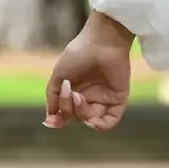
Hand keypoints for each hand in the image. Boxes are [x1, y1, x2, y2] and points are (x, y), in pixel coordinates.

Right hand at [44, 11, 133, 131]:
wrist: (100, 42)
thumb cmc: (79, 54)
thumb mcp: (59, 75)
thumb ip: (53, 96)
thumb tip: (50, 117)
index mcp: (75, 90)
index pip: (66, 113)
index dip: (58, 120)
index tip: (51, 121)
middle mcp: (90, 96)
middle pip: (76, 116)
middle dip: (69, 109)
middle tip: (70, 92)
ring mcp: (104, 98)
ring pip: (91, 119)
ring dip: (82, 113)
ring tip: (78, 96)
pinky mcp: (118, 98)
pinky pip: (111, 121)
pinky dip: (100, 125)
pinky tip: (92, 120)